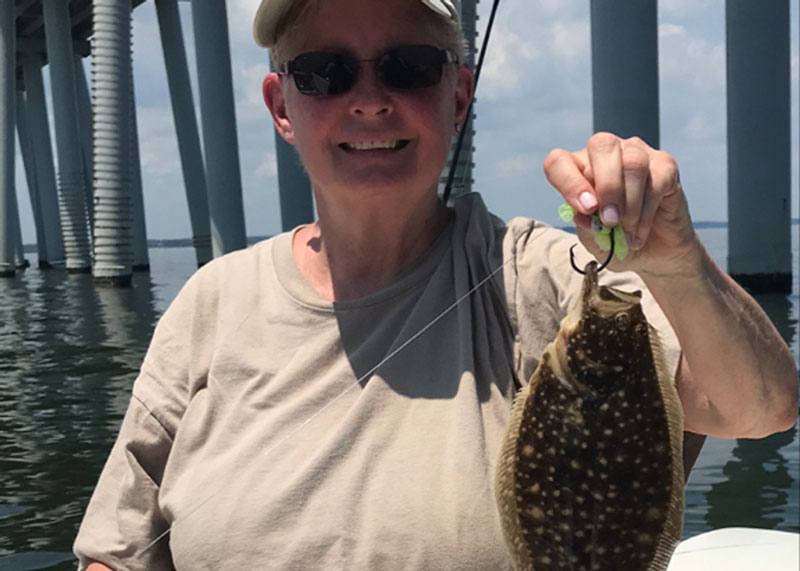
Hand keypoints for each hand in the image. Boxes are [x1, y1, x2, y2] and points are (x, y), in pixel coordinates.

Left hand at [544, 133, 699, 276]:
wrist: (652, 253)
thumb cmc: (616, 240)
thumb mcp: (595, 240)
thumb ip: (587, 226)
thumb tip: (584, 214)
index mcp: (578, 168)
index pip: (559, 160)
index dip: (568, 182)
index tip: (585, 210)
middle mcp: (606, 153)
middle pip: (602, 145)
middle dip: (606, 186)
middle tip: (610, 221)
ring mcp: (637, 153)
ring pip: (632, 162)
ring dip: (629, 203)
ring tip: (626, 232)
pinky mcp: (665, 165)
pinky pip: (656, 180)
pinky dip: (646, 212)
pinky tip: (639, 233)